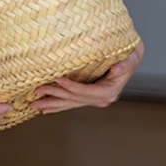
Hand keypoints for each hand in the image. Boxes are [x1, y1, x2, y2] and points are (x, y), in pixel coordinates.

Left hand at [29, 39, 144, 114]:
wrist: (130, 60)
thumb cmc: (128, 56)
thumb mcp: (130, 58)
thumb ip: (125, 65)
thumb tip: (116, 69)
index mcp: (108, 92)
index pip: (85, 91)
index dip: (70, 86)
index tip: (56, 80)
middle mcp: (101, 99)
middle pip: (73, 99)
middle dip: (53, 97)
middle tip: (35, 96)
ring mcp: (94, 100)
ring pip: (70, 103)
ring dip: (52, 104)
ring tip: (35, 106)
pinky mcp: (89, 97)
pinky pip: (72, 102)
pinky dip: (59, 105)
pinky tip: (46, 109)